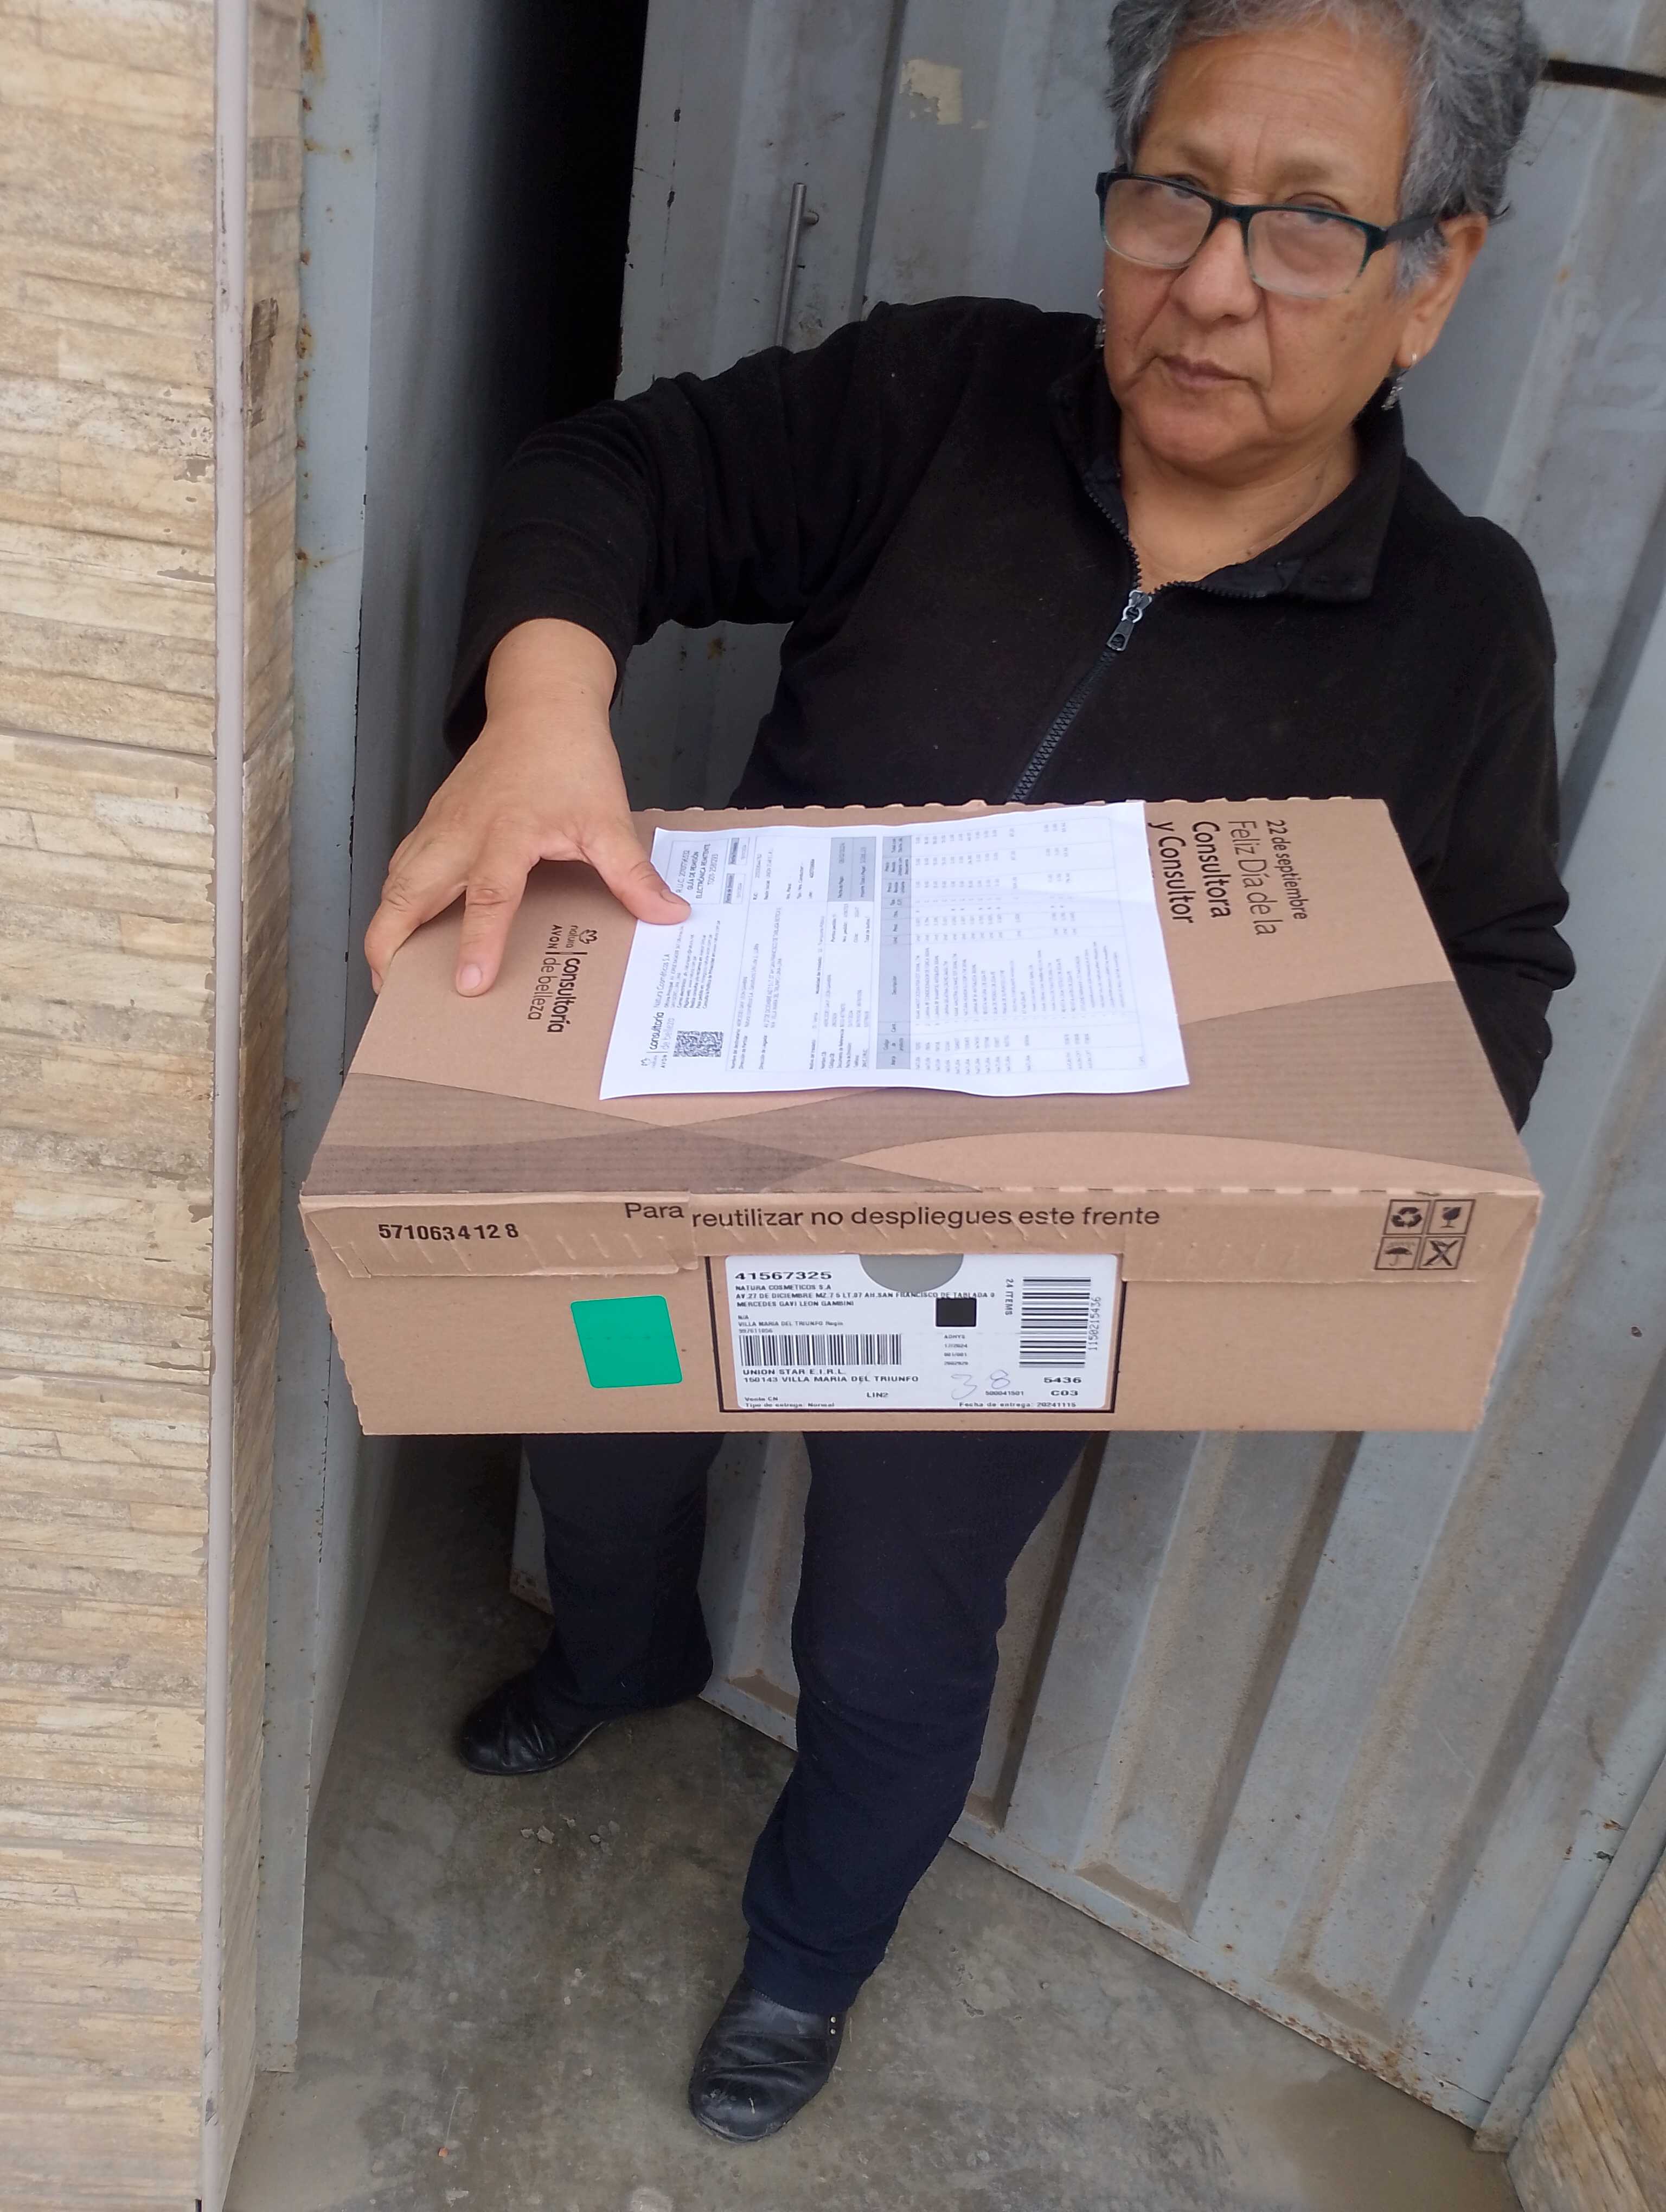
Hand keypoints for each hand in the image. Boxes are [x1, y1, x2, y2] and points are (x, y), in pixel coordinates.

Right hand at [364, 619, 687, 995]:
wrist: (541, 706)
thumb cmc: (570, 758)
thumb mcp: (608, 817)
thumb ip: (632, 873)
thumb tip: (670, 913)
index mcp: (506, 833)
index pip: (488, 895)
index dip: (478, 942)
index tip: (470, 983)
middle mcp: (461, 833)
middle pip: (407, 891)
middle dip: (389, 942)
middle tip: (391, 991)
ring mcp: (440, 827)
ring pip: (396, 881)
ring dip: (387, 924)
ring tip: (390, 973)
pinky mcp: (433, 823)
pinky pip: (403, 866)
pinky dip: (395, 900)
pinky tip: (404, 926)